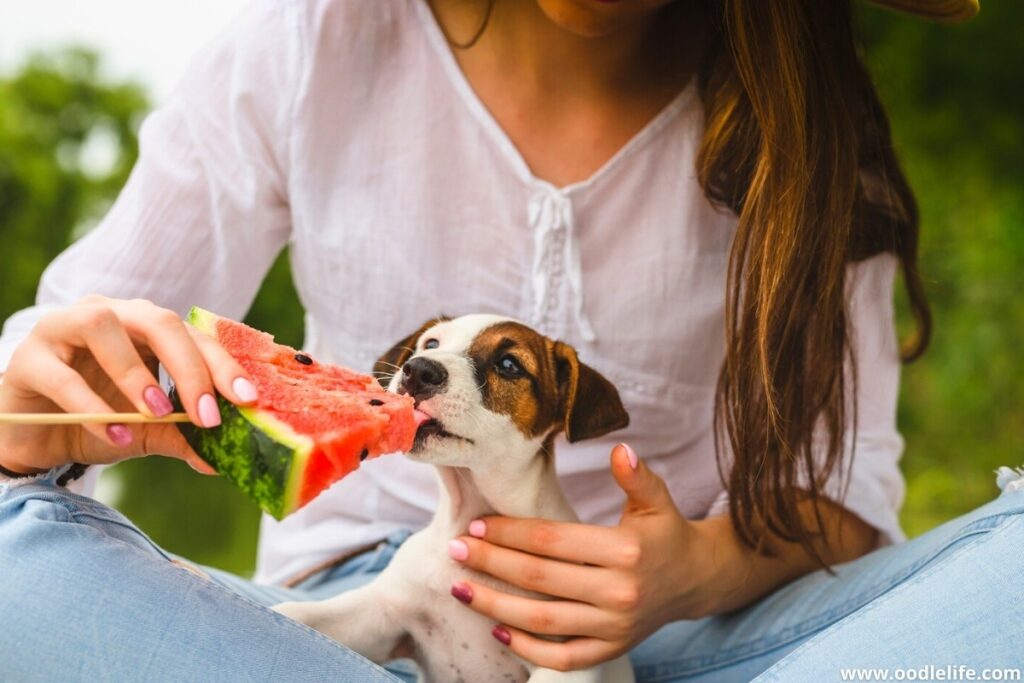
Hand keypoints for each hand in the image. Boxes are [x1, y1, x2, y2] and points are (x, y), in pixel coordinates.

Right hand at [0, 295, 257, 473]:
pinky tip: (114, 434)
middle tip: (208, 415)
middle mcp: (108, 314)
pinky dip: (92, 407)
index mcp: (144, 326)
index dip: (222, 365)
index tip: (248, 400)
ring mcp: (62, 328)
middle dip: (189, 367)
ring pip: (102, 326)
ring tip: (157, 414)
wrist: (33, 437)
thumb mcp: (147, 430)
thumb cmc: (96, 420)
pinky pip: (62, 375)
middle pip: (156, 320)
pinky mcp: (27, 358)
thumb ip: (181, 436)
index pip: (193, 335)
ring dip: (135, 372)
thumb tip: (221, 461)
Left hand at [446, 444, 714, 671]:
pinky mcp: (611, 650)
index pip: (553, 541)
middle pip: (540, 579)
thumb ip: (637, 477)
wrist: (696, 580)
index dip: (510, 534)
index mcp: (625, 551)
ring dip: (495, 607)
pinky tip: (497, 629)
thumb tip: (619, 449)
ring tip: (461, 588)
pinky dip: (527, 649)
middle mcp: (619, 592)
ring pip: (542, 621)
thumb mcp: (657, 501)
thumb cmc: (666, 534)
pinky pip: (562, 657)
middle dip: (491, 564)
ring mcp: (614, 627)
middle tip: (453, 550)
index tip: (475, 526)